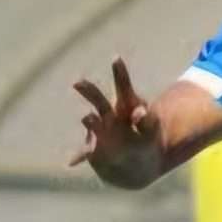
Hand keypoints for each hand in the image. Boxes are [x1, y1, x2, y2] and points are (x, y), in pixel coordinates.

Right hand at [69, 59, 158, 181]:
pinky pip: (85, 153)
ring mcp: (101, 132)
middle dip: (90, 92)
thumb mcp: (150, 128)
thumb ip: (145, 118)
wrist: (137, 163)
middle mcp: (110, 116)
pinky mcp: (95, 150)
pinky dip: (79, 157)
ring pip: (92, 123)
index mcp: (126, 105)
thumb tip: (140, 111)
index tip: (116, 59)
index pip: (123, 86)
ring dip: (91, 121)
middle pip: (99, 101)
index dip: (120, 74)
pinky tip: (71, 163)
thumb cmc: (145, 137)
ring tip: (88, 118)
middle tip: (78, 82)